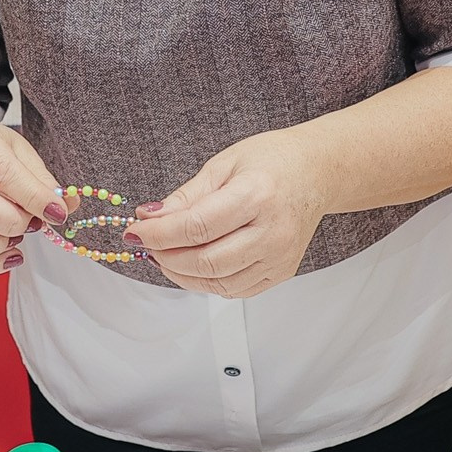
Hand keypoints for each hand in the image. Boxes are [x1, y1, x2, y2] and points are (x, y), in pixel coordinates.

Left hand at [129, 128, 324, 297]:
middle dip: (166, 257)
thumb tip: (148, 218)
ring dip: (182, 274)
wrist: (316, 173)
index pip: (197, 227)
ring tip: (165, 254)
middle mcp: (273, 231)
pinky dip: (207, 282)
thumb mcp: (223, 165)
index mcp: (257, 195)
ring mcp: (281, 257)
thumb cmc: (271, 161)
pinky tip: (192, 264)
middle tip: (147, 244)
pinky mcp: (282, 272)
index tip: (134, 230)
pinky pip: (236, 289)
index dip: (159, 234)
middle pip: (207, 262)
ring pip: (219, 283)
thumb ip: (186, 196)